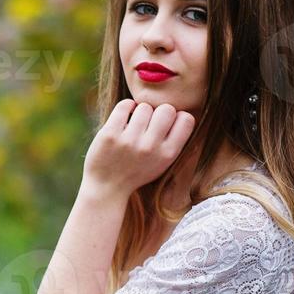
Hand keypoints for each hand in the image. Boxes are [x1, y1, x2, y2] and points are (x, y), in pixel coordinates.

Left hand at [81, 100, 195, 198]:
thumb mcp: (161, 163)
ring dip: (139, 112)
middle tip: (149, 123)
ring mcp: (129, 141)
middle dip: (158, 112)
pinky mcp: (109, 135)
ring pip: (144, 106)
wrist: (106, 187)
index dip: (177, 117)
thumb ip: (173, 141)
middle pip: (167, 109)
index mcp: (167, 154)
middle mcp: (150, 147)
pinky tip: (124, 117)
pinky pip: (124, 105)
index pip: (187, 119)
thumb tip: (180, 111)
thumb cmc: (137, 171)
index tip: (167, 124)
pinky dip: (126, 107)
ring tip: (134, 125)